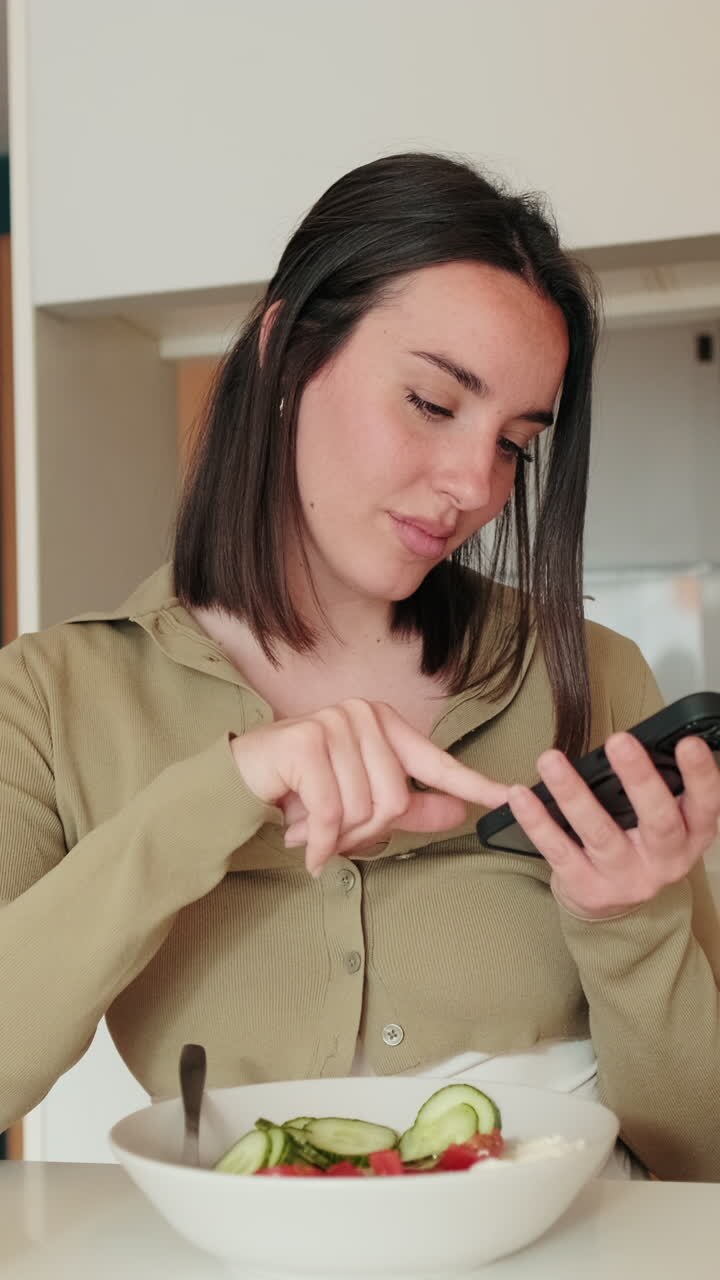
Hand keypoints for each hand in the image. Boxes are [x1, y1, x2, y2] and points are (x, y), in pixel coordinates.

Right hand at [230, 699, 509, 874]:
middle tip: (332, 835)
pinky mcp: (307, 742)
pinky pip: (333, 813)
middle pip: (396, 801)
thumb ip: (411, 808)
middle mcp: (363, 716)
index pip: (437, 763)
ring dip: (337, 837)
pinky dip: (320, 844)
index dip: (473, 784)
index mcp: (384, 725)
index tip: (508, 797)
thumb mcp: (362, 802)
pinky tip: (305, 847)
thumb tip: (460, 812)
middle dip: (364, 833)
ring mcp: (335, 724)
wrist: (238, 780)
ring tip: (311, 829)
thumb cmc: (303, 790)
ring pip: (365, 810)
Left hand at [506, 733, 719, 918]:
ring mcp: (626, 878)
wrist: (614, 906)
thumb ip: (653, 779)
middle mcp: (665, 860)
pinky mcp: (587, 889)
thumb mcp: (657, 818)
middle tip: (619, 741)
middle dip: (639, 779)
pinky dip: (537, 821)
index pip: (705, 805)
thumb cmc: (636, 844)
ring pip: (600, 834)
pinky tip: (519, 796)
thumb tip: (638, 735)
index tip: (688, 744)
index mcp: (690, 835)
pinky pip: (559, 851)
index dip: (701, 776)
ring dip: (573, 794)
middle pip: (658, 821)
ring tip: (550, 760)